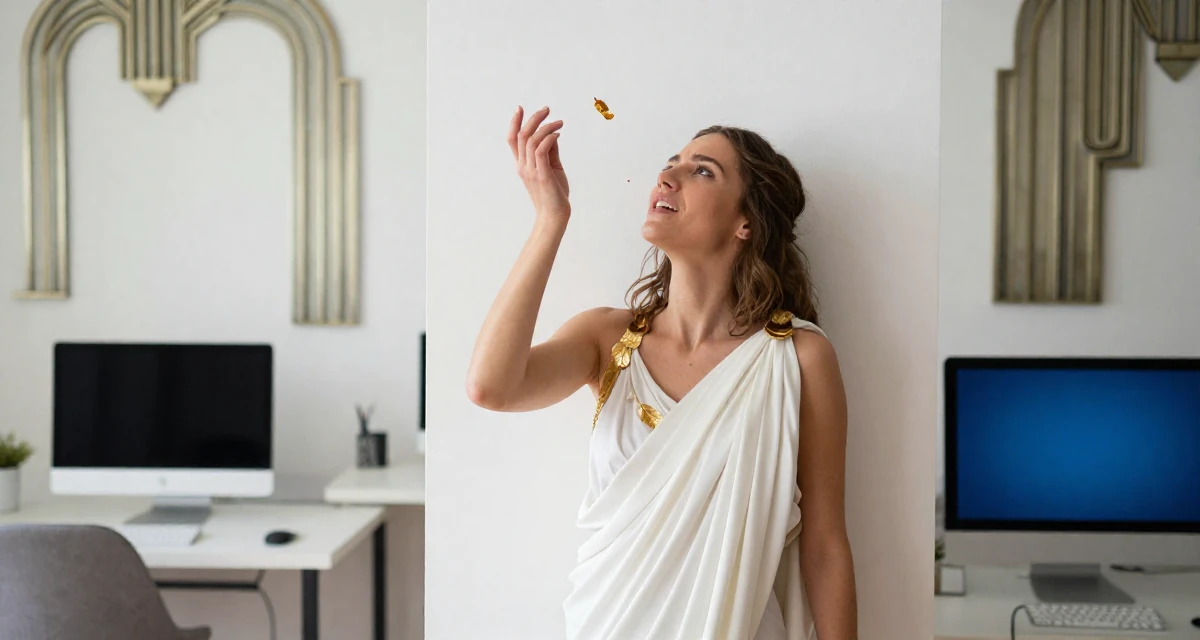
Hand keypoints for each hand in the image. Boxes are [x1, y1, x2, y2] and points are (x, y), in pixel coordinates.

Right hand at [508, 106, 569, 220]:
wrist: (555, 215)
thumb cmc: (554, 193)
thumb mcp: (552, 168)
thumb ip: (550, 152)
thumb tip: (553, 134)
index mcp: (522, 165)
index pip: (512, 140)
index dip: (514, 123)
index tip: (520, 108)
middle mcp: (523, 166)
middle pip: (521, 136)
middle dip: (533, 119)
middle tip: (547, 109)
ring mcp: (531, 171)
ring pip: (531, 140)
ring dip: (545, 127)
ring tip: (559, 122)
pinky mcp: (542, 175)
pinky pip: (541, 151)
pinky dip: (549, 138)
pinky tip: (558, 134)